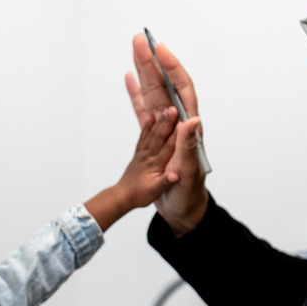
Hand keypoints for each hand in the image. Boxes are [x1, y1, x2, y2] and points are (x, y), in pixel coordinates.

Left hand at [83, 106, 179, 231]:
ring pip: (152, 134)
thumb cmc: (139, 195)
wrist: (122, 197)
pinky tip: (149, 118)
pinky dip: (146, 127)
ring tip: (166, 109)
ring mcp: (142, 154)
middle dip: (167, 122)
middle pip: (159, 136)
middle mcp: (149, 157)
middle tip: (174, 108)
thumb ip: (165, 182)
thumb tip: (176, 175)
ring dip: (159, 121)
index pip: (168, 148)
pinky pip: (143, 138)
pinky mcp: (138, 155)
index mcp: (155, 165)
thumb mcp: (155, 191)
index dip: (177, 135)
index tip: (184, 123)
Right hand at [126, 34, 208, 235]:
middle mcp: (178, 122)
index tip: (161, 50)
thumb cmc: (189, 195)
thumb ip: (189, 148)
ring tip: (134, 48)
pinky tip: (129, 79)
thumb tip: (192, 119)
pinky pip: (143, 109)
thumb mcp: (189, 174)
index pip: (183, 90)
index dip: (173, 69)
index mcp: (189, 128)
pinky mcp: (154, 136)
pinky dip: (136, 94)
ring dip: (144, 71)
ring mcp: (165, 127)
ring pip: (153, 93)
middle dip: (153, 61)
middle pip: (165, 85)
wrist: (183, 210)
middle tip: (141, 39)